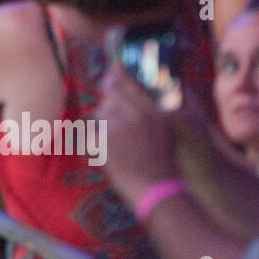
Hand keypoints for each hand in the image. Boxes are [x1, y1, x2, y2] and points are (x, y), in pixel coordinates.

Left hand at [96, 60, 178, 204]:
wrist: (156, 189)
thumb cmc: (162, 164)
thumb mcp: (167, 131)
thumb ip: (155, 110)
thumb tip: (146, 95)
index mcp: (153, 112)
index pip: (130, 84)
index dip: (117, 74)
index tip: (111, 69)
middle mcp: (136, 115)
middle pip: (110, 96)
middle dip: (109, 105)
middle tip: (114, 119)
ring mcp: (119, 127)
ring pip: (100, 115)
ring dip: (103, 125)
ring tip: (118, 145)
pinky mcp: (104, 141)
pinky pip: (91, 135)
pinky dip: (95, 144)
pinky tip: (108, 155)